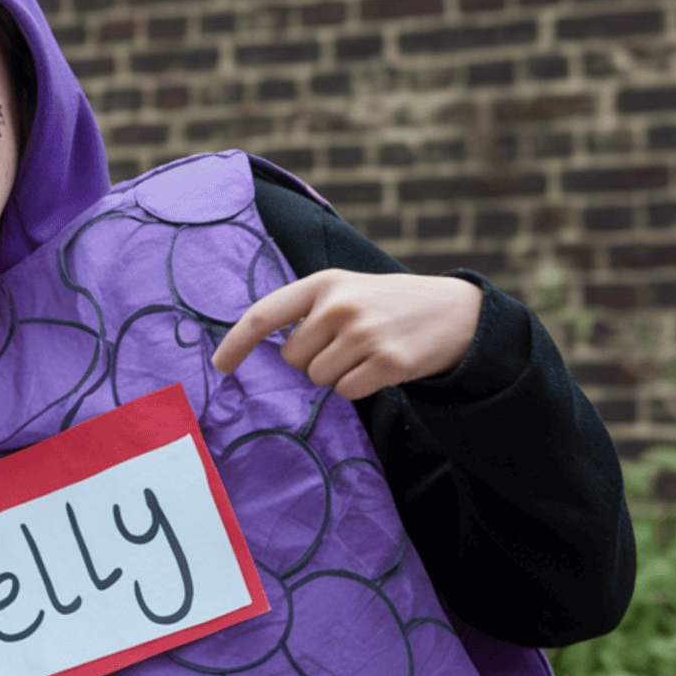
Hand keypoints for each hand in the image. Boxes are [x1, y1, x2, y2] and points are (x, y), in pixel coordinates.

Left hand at [211, 269, 482, 399]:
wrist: (456, 310)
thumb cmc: (387, 304)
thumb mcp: (346, 289)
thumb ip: (306, 310)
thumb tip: (255, 347)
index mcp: (323, 283)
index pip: (264, 316)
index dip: (236, 343)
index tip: (220, 367)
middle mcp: (340, 304)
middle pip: (292, 359)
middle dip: (312, 360)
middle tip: (347, 345)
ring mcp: (364, 333)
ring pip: (318, 378)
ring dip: (338, 375)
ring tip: (367, 352)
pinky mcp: (387, 361)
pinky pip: (346, 391)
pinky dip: (359, 387)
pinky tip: (382, 366)